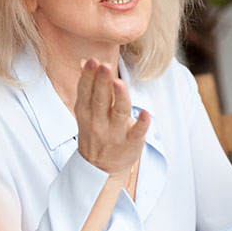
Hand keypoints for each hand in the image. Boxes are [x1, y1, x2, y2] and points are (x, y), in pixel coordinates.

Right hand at [74, 59, 148, 177]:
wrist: (100, 169)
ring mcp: (115, 134)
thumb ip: (88, 87)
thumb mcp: (86, 112)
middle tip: (104, 66)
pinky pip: (137, 133)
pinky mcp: (131, 143)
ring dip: (120, 98)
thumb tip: (85, 61)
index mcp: (86, 112)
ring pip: (118, 113)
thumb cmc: (96, 133)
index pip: (86, 92)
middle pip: (100, 99)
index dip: (89, 76)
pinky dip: (141, 124)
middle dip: (101, 82)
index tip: (92, 61)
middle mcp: (99, 122)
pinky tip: (146, 114)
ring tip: (119, 83)